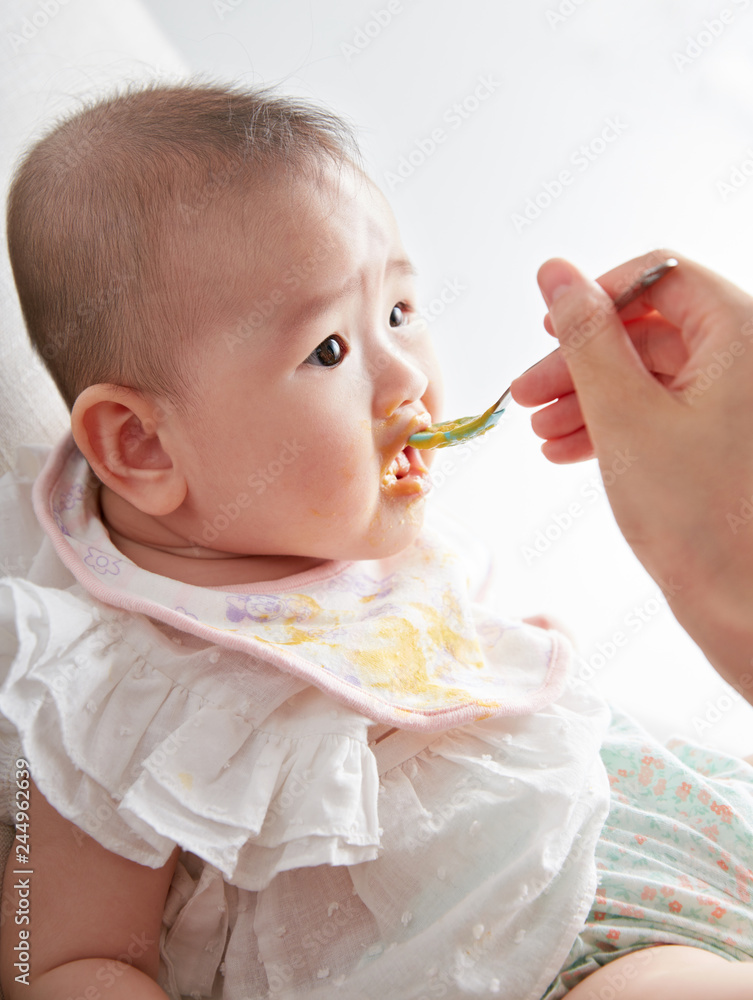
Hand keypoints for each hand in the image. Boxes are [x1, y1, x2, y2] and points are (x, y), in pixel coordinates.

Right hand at [511, 250, 752, 698]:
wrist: (745, 605)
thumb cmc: (698, 516)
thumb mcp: (623, 414)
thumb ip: (586, 337)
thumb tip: (556, 273)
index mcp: (741, 333)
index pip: (663, 276)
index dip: (598, 296)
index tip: (549, 329)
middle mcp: (747, 360)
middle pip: (649, 330)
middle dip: (581, 362)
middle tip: (527, 394)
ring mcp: (737, 404)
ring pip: (650, 376)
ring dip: (589, 398)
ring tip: (541, 433)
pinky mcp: (724, 442)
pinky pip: (663, 412)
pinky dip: (615, 425)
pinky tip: (569, 450)